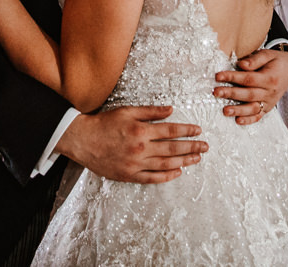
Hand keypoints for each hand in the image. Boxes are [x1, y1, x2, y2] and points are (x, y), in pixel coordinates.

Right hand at [56, 106, 206, 183]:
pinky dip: (167, 176)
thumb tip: (171, 110)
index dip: (187, 130)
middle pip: (172, 148)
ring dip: (184, 161)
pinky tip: (177, 172)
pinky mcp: (129, 175)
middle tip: (205, 146)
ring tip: (196, 158)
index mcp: (141, 130)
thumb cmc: (104, 123)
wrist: (82, 140)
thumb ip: (150, 111)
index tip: (198, 130)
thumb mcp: (127, 111)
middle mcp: (140, 148)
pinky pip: (152, 178)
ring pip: (166, 164)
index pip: (170, 130)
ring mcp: (135, 164)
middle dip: (191, 147)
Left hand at [214, 48, 287, 124]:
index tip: (218, 76)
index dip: (233, 77)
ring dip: (238, 110)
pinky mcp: (268, 108)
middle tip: (216, 92)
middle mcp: (270, 92)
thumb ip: (255, 60)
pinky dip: (249, 120)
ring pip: (253, 108)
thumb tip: (241, 64)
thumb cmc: (275, 61)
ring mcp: (269, 102)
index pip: (249, 79)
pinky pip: (259, 116)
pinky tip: (238, 121)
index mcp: (270, 78)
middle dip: (231, 94)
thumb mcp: (267, 54)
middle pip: (249, 94)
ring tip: (225, 111)